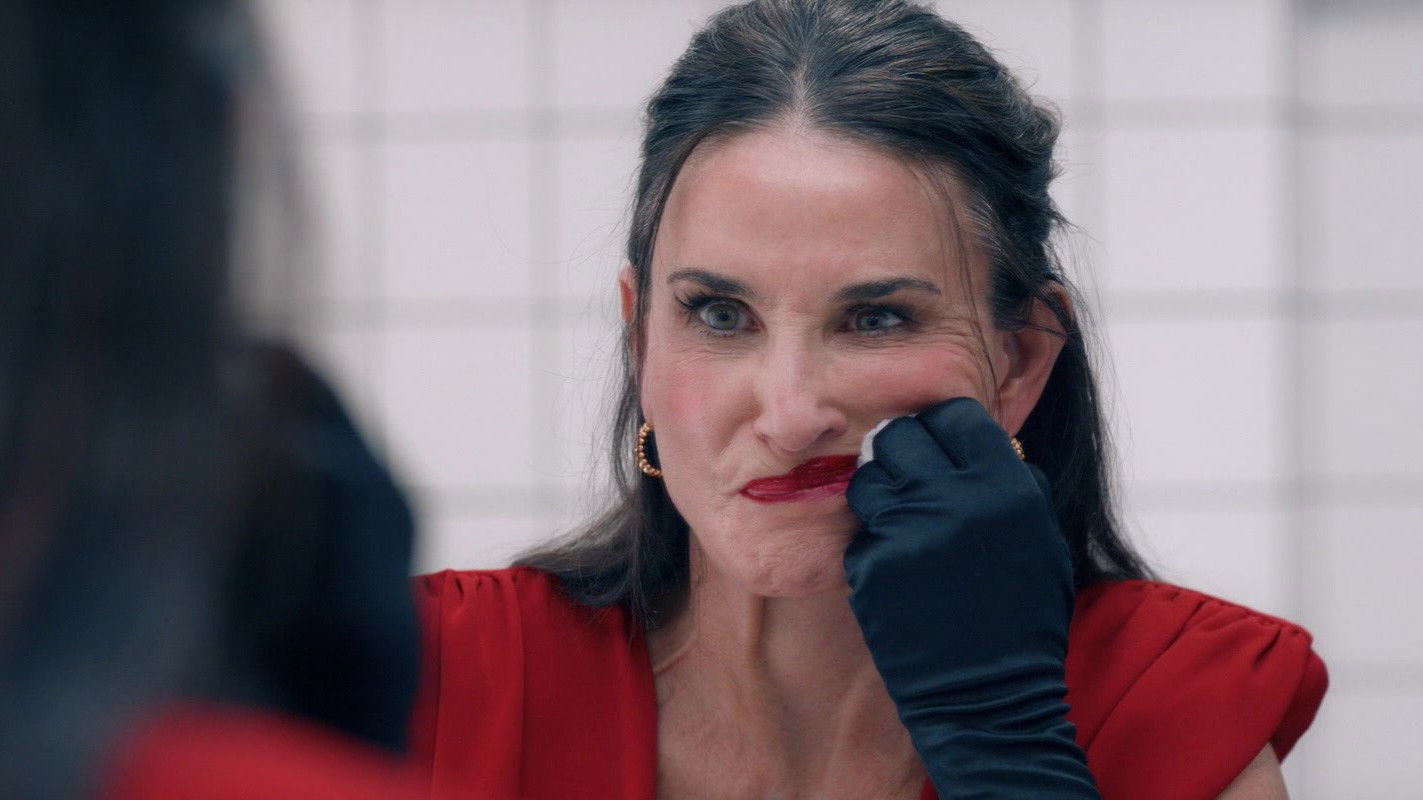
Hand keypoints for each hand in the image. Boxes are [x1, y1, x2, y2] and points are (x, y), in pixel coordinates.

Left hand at [845, 397, 1098, 797]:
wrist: (991, 697)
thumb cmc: (1021, 619)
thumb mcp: (1041, 540)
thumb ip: (1014, 483)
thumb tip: (981, 440)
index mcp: (1006, 488)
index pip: (955, 415)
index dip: (942, 429)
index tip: (937, 446)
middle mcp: (956, 500)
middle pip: (902, 436)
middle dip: (903, 455)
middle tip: (910, 482)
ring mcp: (909, 532)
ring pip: (870, 478)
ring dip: (881, 495)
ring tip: (901, 527)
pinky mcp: (872, 566)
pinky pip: (862, 530)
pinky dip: (875, 545)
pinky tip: (898, 573)